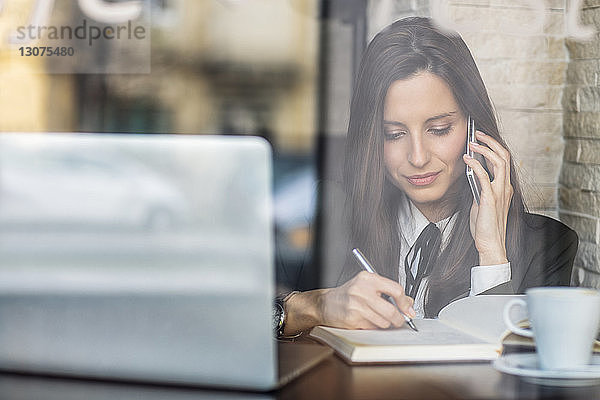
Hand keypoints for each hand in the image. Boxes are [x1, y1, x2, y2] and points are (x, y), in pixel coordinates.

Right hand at [318, 271, 414, 329]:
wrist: (326, 303)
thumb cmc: (349, 294)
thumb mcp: (367, 286)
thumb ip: (388, 292)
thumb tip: (409, 304)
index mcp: (367, 278)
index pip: (395, 289)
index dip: (405, 302)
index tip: (408, 310)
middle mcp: (362, 290)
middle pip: (391, 310)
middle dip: (399, 319)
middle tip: (399, 320)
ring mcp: (356, 305)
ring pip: (383, 322)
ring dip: (384, 324)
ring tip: (375, 318)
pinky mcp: (352, 319)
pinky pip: (372, 328)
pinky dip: (373, 327)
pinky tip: (365, 321)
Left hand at [462, 131, 512, 265]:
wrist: (489, 244)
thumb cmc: (484, 226)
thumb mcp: (480, 203)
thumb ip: (479, 188)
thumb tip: (471, 175)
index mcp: (505, 188)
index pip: (503, 160)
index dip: (493, 147)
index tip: (481, 139)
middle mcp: (505, 187)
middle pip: (504, 156)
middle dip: (491, 141)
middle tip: (477, 133)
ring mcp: (499, 192)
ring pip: (498, 162)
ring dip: (485, 149)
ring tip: (472, 142)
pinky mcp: (489, 198)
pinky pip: (484, 176)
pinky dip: (475, 164)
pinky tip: (466, 158)